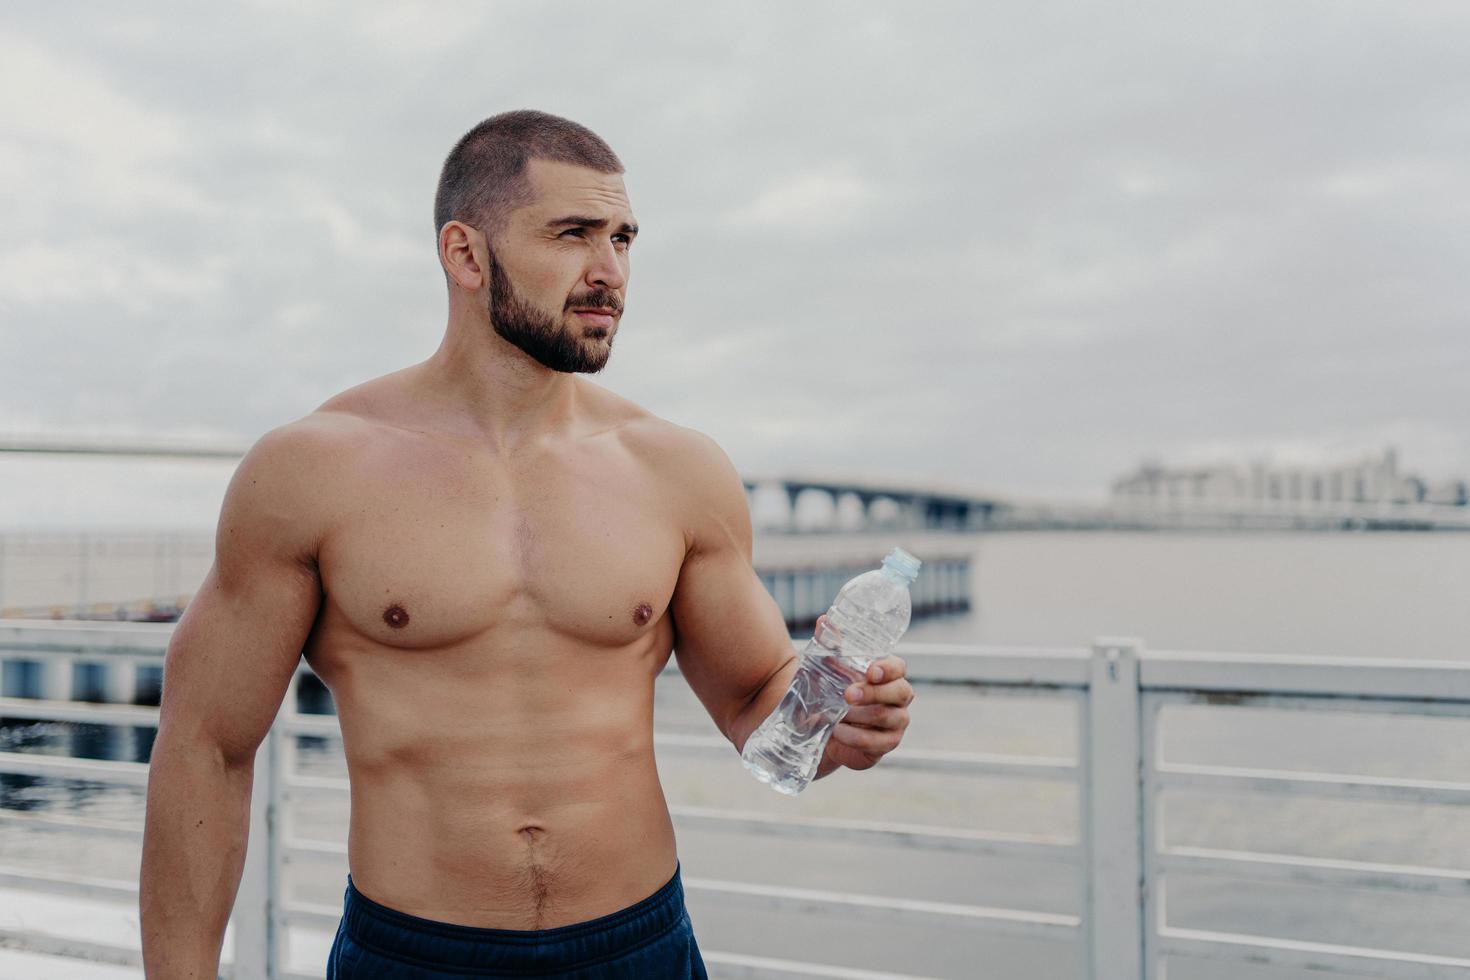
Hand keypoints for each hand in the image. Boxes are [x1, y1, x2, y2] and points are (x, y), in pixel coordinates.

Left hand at [818, 649, 913, 774]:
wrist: (822, 726)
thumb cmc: (832, 690)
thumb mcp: (828, 667)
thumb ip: (829, 643)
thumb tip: (823, 620)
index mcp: (889, 674)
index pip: (899, 667)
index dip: (888, 669)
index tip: (870, 671)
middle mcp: (899, 697)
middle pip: (900, 692)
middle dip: (874, 692)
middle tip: (847, 694)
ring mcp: (897, 722)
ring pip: (888, 717)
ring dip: (860, 716)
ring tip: (837, 716)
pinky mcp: (887, 744)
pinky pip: (878, 742)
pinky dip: (856, 738)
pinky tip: (838, 732)